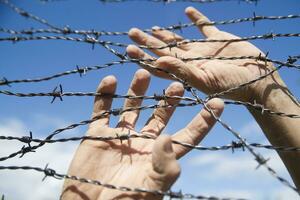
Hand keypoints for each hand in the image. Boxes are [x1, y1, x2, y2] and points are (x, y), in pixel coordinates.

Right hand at [61, 69, 223, 199]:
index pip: (188, 135)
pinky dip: (104, 95)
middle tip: (178, 84)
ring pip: (132, 106)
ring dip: (137, 90)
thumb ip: (164, 166)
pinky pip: (101, 109)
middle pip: (161, 115)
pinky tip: (110, 80)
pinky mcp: (98, 134)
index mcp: (160, 156)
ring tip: (144, 73)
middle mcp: (143, 142)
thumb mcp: (150, 188)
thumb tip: (168, 136)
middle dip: (170, 100)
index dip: (203, 121)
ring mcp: (120, 136)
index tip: (218, 103)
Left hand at [126, 7, 283, 101]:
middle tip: (132, 32)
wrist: (258, 79)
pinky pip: (204, 26)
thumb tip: (157, 60)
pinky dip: (197, 18)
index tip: (129, 50)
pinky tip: (187, 11)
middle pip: (165, 49)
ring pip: (179, 40)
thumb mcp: (205, 80)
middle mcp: (191, 60)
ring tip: (150, 28)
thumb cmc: (232, 85)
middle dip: (148, 42)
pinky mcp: (218, 39)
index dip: (144, 58)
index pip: (159, 64)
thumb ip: (182, 71)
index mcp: (185, 72)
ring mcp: (203, 49)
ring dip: (165, 34)